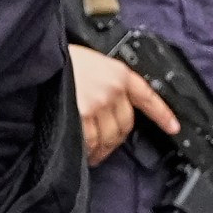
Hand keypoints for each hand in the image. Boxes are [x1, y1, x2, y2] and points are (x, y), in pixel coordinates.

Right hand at [70, 44, 176, 165]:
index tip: (173, 127)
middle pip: (126, 124)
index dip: (162, 114)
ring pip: (109, 136)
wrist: (38, 57)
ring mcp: (98, 103)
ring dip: (102, 149)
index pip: (147, 96)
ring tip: (92, 155)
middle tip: (105, 147)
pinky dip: (87, 150)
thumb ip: (103, 82)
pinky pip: (90, 140)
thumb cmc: (59, 60)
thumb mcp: (89, 62)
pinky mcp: (82, 115)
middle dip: (117, 139)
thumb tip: (107, 108)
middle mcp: (113, 89)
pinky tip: (82, 153)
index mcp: (118, 73)